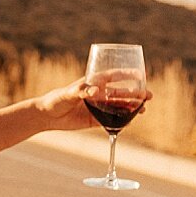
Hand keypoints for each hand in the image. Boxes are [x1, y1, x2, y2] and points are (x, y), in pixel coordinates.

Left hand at [33, 74, 153, 131]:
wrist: (47, 116)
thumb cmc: (56, 99)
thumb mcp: (67, 94)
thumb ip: (80, 91)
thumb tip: (95, 91)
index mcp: (93, 83)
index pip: (114, 76)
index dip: (127, 75)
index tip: (141, 75)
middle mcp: (99, 94)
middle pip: (121, 93)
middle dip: (135, 94)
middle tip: (149, 95)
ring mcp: (99, 107)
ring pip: (120, 106)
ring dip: (132, 106)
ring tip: (144, 108)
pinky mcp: (96, 120)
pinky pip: (112, 120)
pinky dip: (123, 120)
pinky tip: (131, 121)